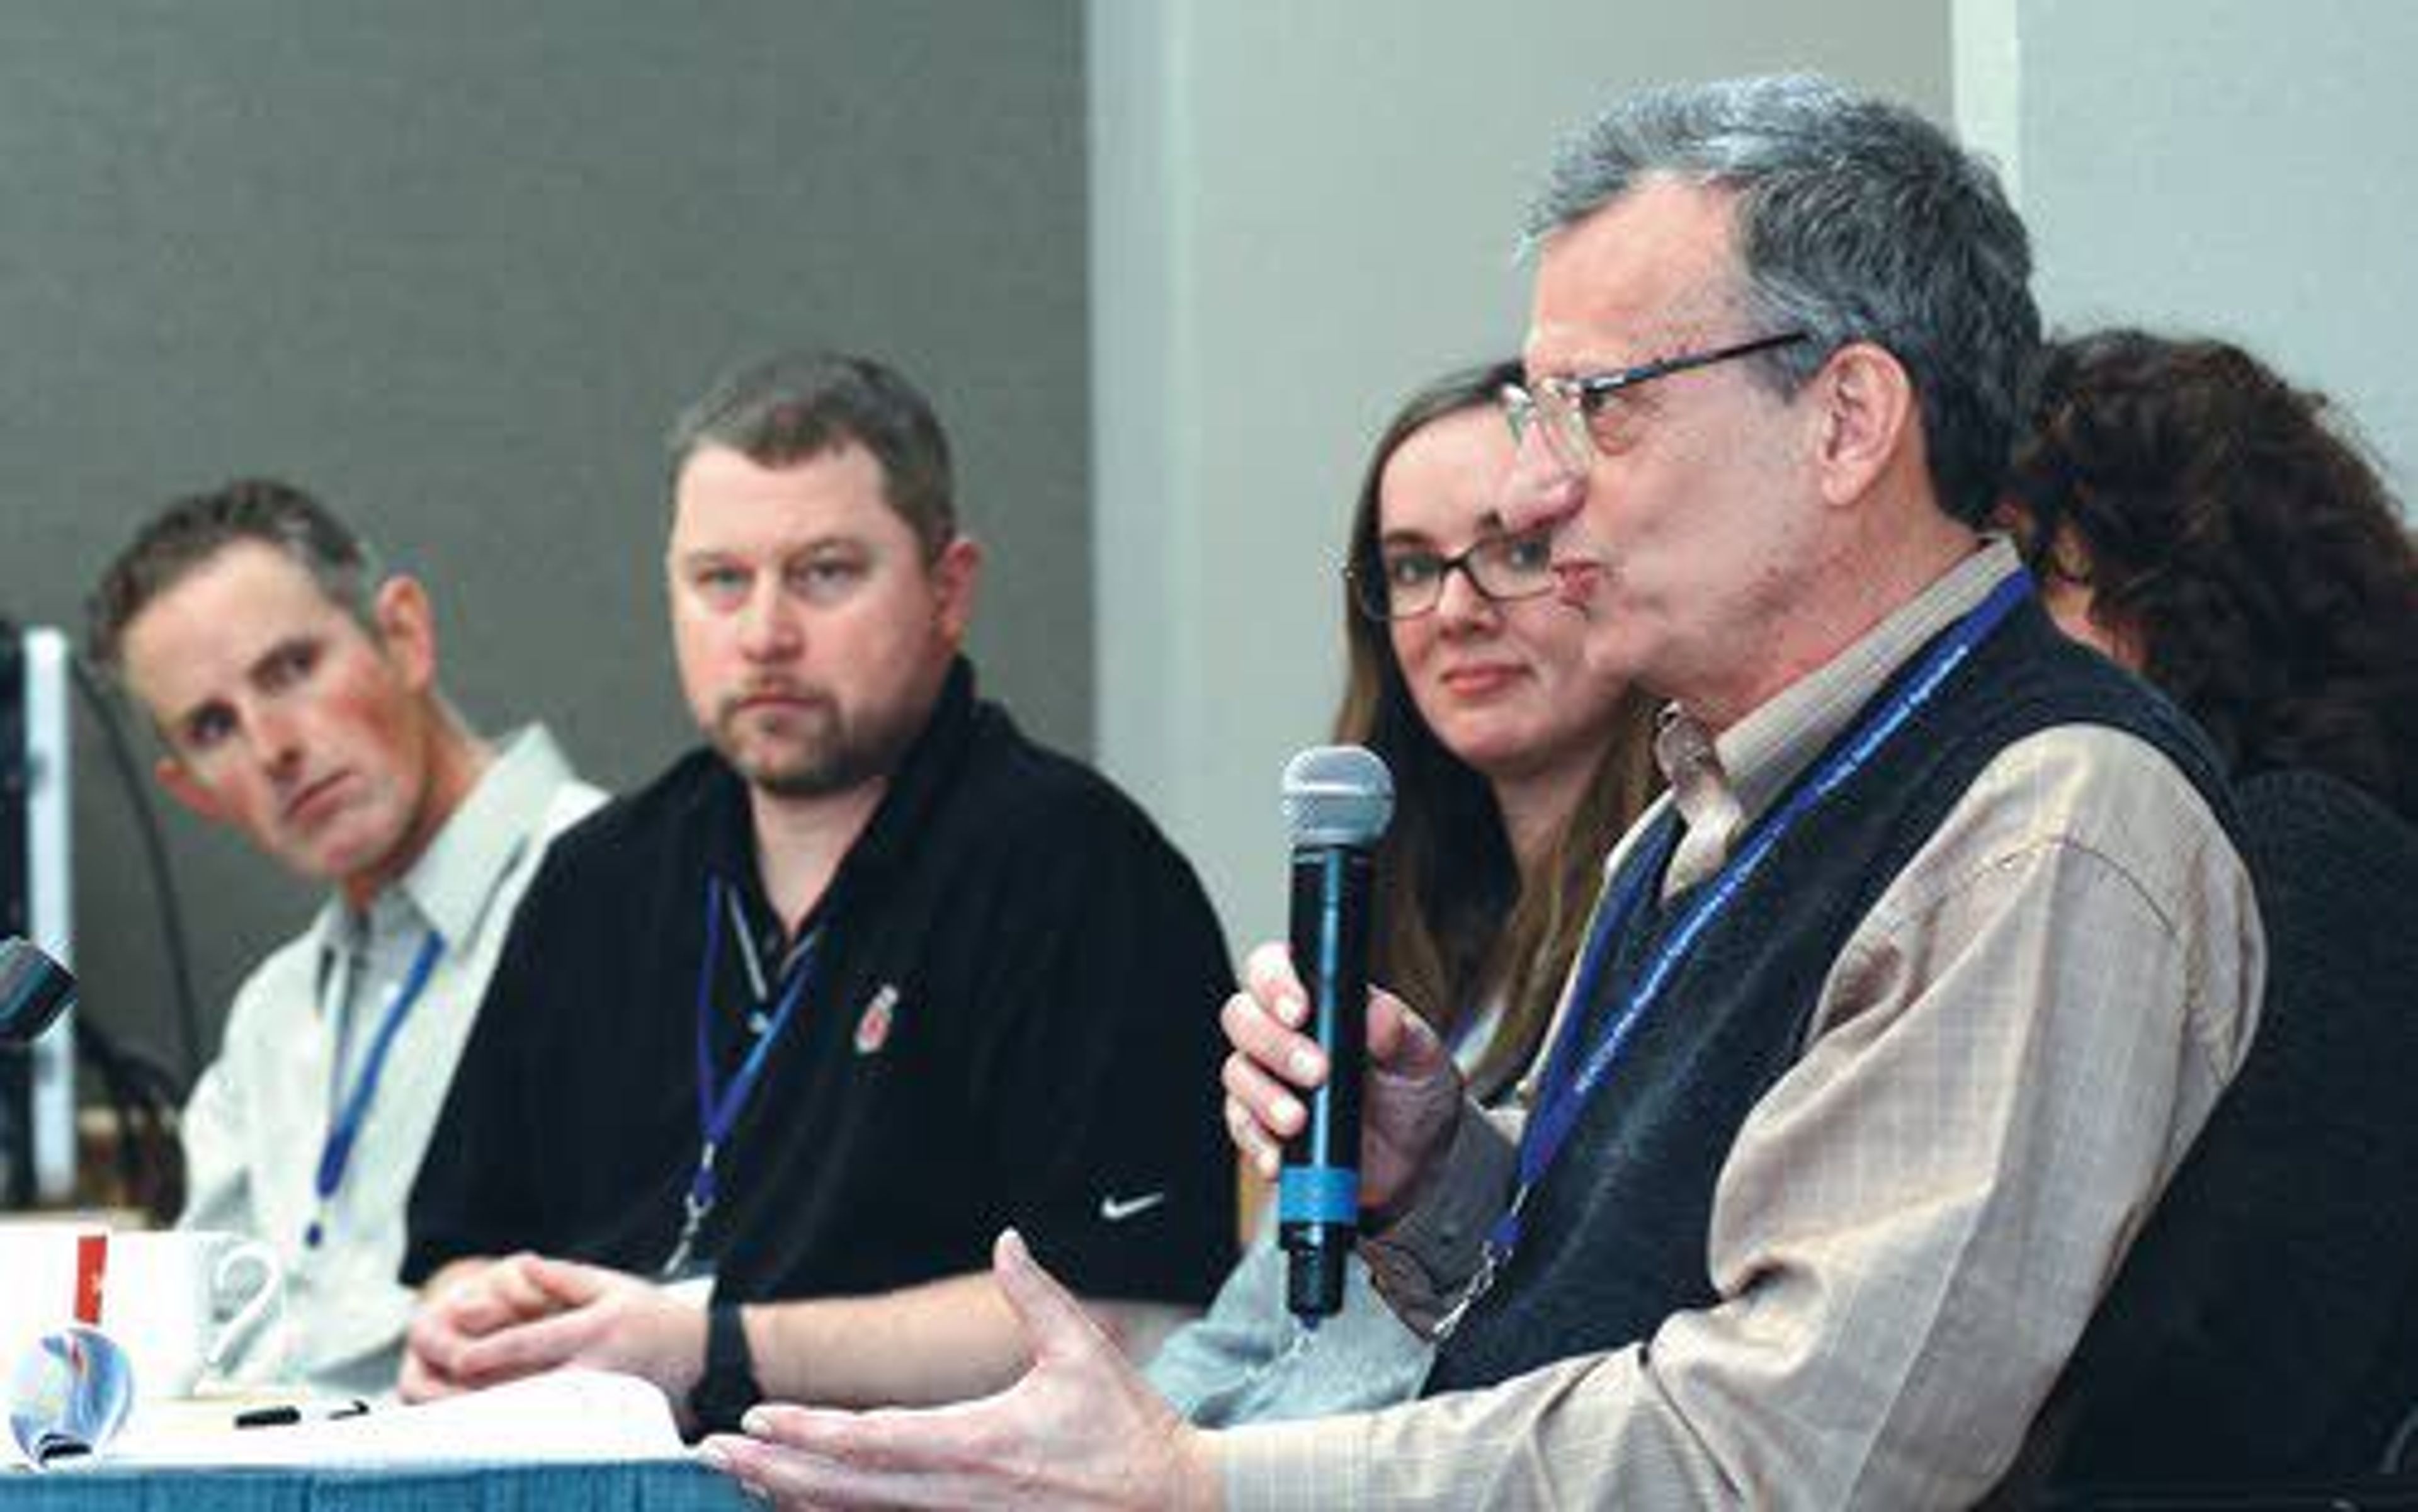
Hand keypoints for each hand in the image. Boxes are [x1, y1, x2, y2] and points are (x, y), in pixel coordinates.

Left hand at [402, 1254, 704, 1405]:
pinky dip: (523, 1423)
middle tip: (447, 1390)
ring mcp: (599, 1399)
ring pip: (538, 1413)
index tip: (459, 1356)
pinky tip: (497, 1423)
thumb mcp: (609, 1283)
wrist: (699, 1356)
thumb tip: (518, 1264)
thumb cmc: (651, 1316)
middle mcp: (595, 1369)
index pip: (534, 1343)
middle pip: (528, 1388)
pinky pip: (553, 1424)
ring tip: (461, 1410)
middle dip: (485, 1392)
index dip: (493, 1350)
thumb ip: (559, 1277)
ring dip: (499, 1412)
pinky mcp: (600, 1419)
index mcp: (595, 1330)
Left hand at [699, 1230, 1215, 1511]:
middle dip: (774, 1468)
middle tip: (715, 1451)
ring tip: (742, 1474)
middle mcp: (959, 1494)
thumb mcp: (1085, 1352)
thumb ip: (1038, 1294)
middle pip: (845, 1487)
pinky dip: (839, 1511)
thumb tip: (1007, 1239)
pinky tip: (804, 1497)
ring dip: (796, 1494)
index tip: (755, 1414)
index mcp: (981, 1445)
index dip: (808, 1430)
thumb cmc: (1129, 1429)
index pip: (872, 1441)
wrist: (1172, 1505)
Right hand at [1219, 941, 1463, 1223]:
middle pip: (1243, 1017)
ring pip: (1237, 1072)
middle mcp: (1282, 1033)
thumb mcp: (1421, 1058)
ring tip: (1298, 1119)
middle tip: (1317, 1071)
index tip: (1300, 1011)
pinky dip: (1258, 1142)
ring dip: (1264, 1097)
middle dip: (1275, 1044)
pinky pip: (1242, 1128)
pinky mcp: (1261, 1127)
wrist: (1415, 1162)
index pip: (1274, 968)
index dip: (1275, 982)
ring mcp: (1267, 1080)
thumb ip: (1401, 1032)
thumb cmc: (1414, 1094)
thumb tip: (1379, 1013)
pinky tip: (1280, 1154)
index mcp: (1317, 999)